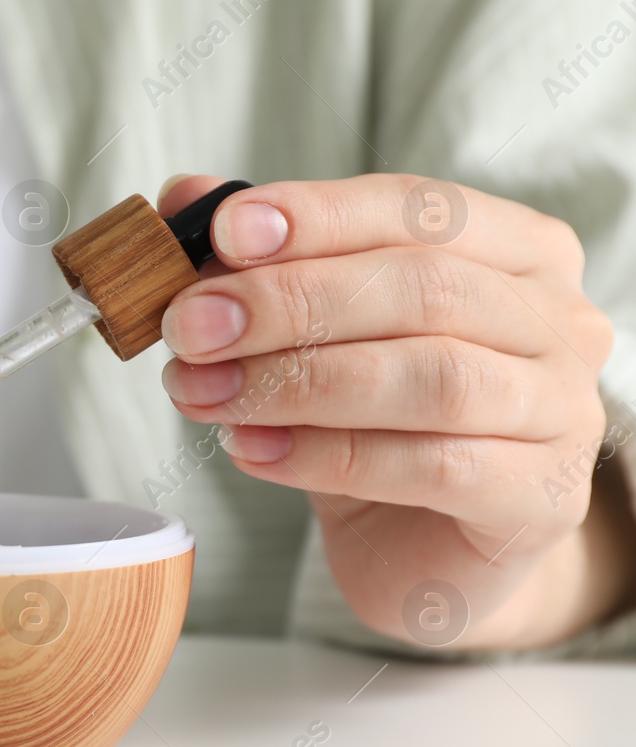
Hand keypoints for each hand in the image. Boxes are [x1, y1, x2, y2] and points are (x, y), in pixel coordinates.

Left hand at [157, 173, 626, 649]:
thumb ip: (259, 259)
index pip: (417, 208)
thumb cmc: (373, 423)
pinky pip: (433, 465)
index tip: (222, 233)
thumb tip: (184, 198)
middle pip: (422, 288)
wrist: (424, 548)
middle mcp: (556, 319)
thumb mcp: (311, 333)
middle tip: (191, 327)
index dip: (318, 216)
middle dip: (289, 302)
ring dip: (297, 381)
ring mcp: (562, 410)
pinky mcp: (541, 498)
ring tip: (205, 393)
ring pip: (430, 377)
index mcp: (514, 250)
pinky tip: (250, 451)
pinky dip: (325, 455)